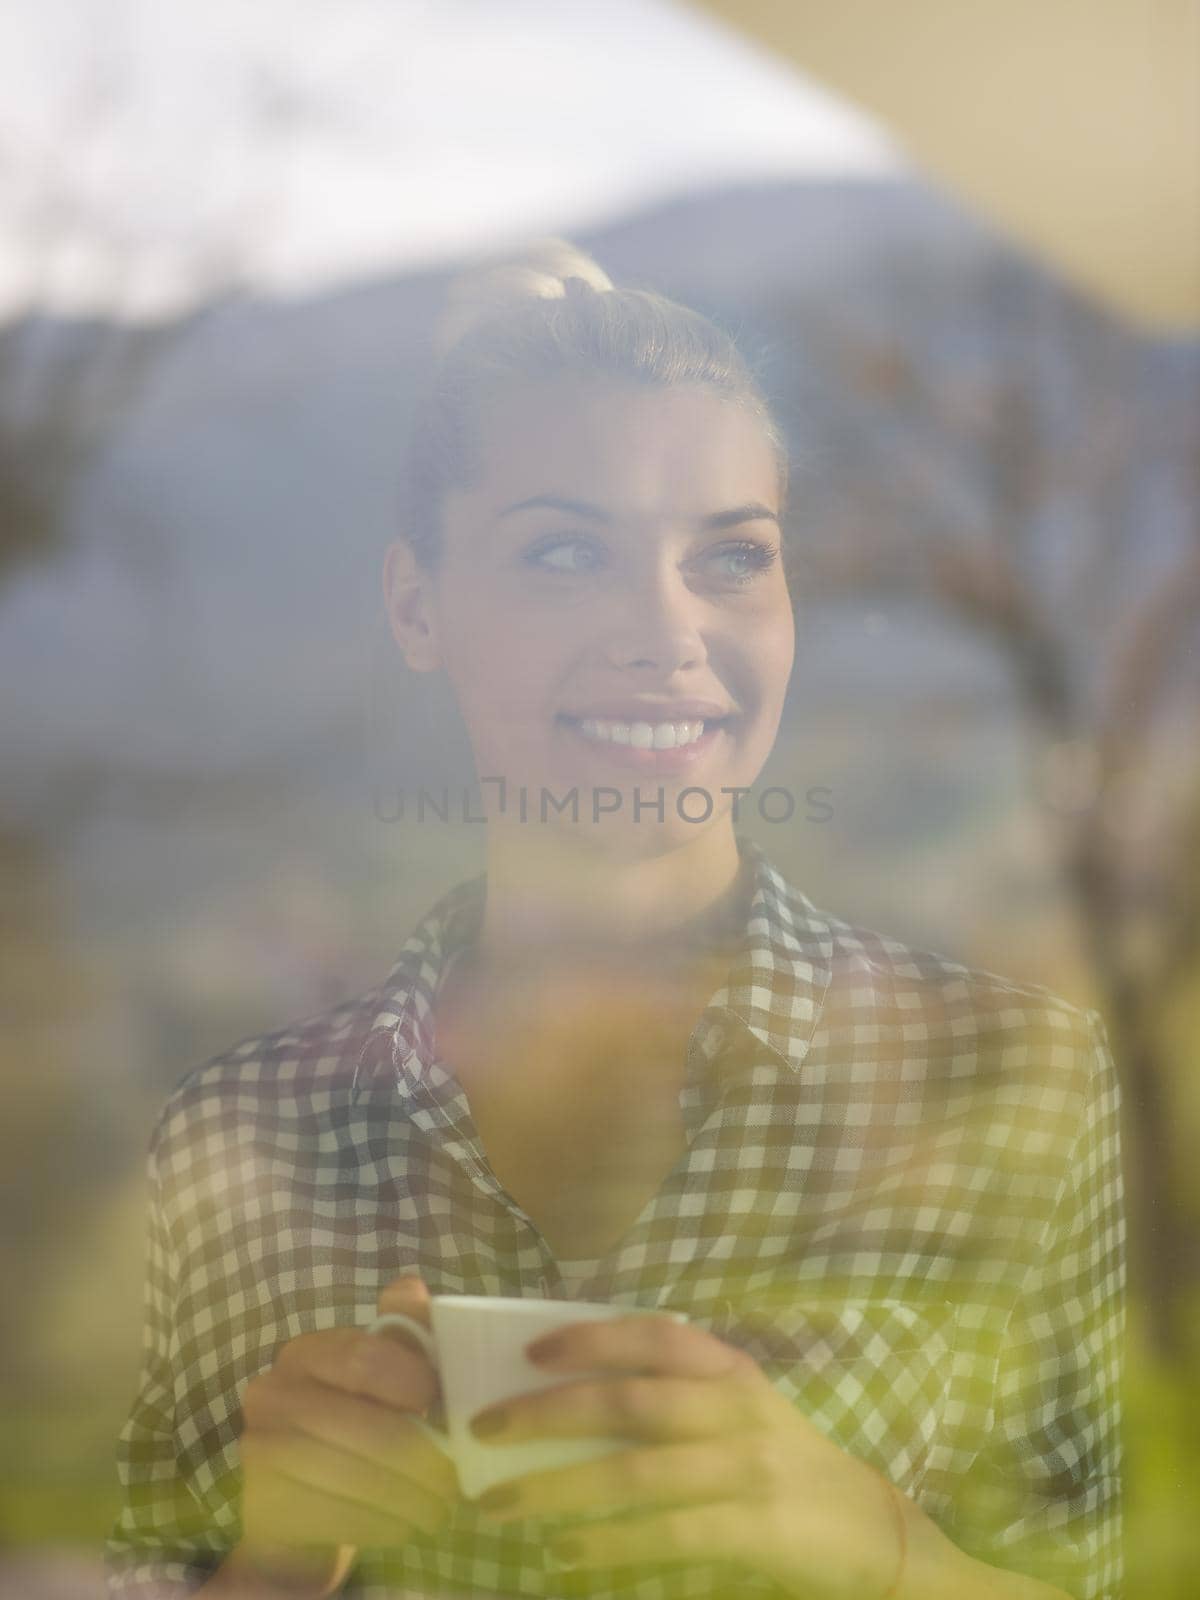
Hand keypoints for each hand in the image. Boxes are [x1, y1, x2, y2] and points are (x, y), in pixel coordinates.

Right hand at [225, 1276, 459, 1596]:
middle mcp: (271, 1391)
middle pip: (359, 1423)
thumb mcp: (392, 1375)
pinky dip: (374, 1524)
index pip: (362, 1356)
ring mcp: (257, 1449)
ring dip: (402, 1497)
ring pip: (346, 1474)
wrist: (312, 1504)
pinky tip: (401, 1527)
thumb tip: (410, 1289)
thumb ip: (407, 1331)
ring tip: (437, 1510)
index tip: (441, 1404)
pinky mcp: (259, 1503)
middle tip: (452, 1481)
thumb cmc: (365, 1424)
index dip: (410, 1380)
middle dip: (417, 1457)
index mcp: (307, 1351)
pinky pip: (327, 1515)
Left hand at [467, 1313, 906, 1599]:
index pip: (652, 1337)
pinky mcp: (756, 1528)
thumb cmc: (780, 1464)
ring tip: (501, 1503)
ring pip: (635, 1469)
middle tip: (483, 1426)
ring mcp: (747, 1468)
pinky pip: (668, 1532)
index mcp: (728, 1371)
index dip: (589, 1337)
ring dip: (558, 1486)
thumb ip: (672, 1398)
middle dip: (548, 1411)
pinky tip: (565, 1552)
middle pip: (629, 1399)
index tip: (528, 1351)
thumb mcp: (736, 1412)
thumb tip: (564, 1399)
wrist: (870, 1530)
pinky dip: (609, 1541)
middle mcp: (736, 1408)